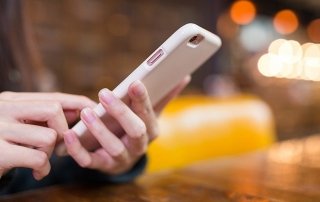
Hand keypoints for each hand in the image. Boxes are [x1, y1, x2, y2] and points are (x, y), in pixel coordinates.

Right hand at [0, 92, 95, 179]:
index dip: (77, 103)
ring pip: (48, 137)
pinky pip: (38, 158)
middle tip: (60, 146)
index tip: (93, 110)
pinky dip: (43, 168)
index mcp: (11, 100)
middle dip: (64, 130)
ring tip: (41, 161)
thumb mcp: (18, 125)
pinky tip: (36, 172)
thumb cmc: (0, 144)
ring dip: (50, 154)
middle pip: (53, 110)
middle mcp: (3, 109)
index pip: (53, 97)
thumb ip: (42, 118)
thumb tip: (79, 113)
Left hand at [63, 76, 190, 173]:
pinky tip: (69, 134)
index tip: (135, 82)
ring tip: (86, 112)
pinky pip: (90, 161)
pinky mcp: (103, 166)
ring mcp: (121, 158)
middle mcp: (139, 145)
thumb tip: (184, 76)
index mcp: (151, 129)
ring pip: (113, 147)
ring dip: (99, 130)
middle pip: (135, 131)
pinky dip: (78, 149)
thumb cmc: (135, 128)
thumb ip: (164, 96)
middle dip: (121, 112)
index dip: (143, 99)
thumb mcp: (150, 114)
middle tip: (104, 93)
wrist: (123, 158)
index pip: (149, 113)